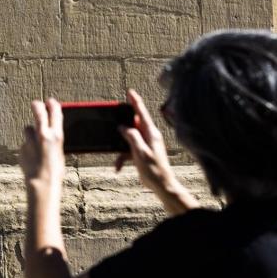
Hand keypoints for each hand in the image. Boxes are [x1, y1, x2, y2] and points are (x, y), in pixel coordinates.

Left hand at [19, 99, 65, 185]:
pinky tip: (32, 159)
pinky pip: (24, 144)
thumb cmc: (55, 170)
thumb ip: (53, 140)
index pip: (55, 113)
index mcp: (56, 136)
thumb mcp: (59, 152)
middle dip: (37, 106)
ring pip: (28, 129)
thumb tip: (50, 132)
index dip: (53, 105)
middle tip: (35, 103)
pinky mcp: (22, 147)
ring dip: (30, 133)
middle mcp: (43, 135)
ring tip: (36, 146)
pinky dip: (27, 148)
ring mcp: (31, 140)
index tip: (50, 101)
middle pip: (39, 112)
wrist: (42, 182)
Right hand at [115, 89, 196, 214]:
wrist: (162, 185)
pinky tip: (117, 167)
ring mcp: (145, 144)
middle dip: (123, 127)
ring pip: (128, 139)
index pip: (142, 113)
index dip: (135, 102)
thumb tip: (123, 127)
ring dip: (120, 150)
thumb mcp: (140, 153)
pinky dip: (122, 158)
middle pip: (133, 125)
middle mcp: (149, 136)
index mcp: (151, 134)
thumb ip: (132, 137)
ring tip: (118, 162)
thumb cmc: (154, 169)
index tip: (129, 92)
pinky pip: (128, 150)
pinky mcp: (142, 152)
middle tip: (114, 122)